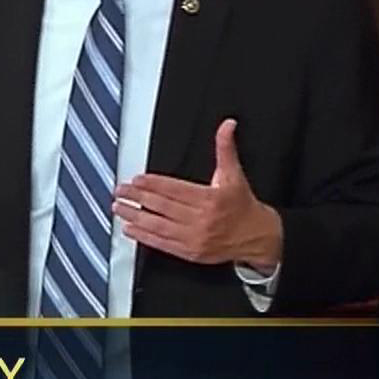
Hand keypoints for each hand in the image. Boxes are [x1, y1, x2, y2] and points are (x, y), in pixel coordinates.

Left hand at [114, 119, 282, 268]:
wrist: (259, 238)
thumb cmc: (243, 206)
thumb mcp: (235, 174)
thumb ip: (225, 149)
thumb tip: (227, 126)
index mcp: (210, 199)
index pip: (175, 189)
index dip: (153, 184)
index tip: (136, 179)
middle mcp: (201, 219)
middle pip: (163, 206)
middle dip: (138, 198)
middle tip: (120, 191)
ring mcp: (195, 238)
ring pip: (159, 226)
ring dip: (136, 217)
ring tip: (119, 209)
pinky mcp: (191, 253)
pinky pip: (163, 244)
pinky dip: (145, 237)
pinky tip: (130, 230)